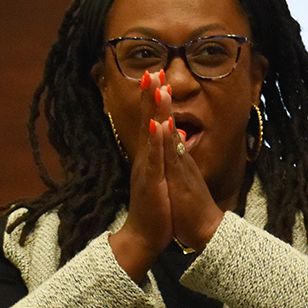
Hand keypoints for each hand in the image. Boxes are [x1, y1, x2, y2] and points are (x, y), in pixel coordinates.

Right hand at [109, 71, 176, 277]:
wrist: (144, 236)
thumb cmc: (154, 208)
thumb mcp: (157, 178)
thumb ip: (159, 159)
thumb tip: (163, 141)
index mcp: (148, 157)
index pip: (149, 123)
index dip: (151, 100)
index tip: (154, 76)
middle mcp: (145, 159)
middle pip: (147, 121)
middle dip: (149, 96)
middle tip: (152, 71)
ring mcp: (147, 169)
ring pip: (151, 135)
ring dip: (153, 111)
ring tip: (156, 88)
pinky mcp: (152, 182)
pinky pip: (155, 158)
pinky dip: (157, 141)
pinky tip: (159, 125)